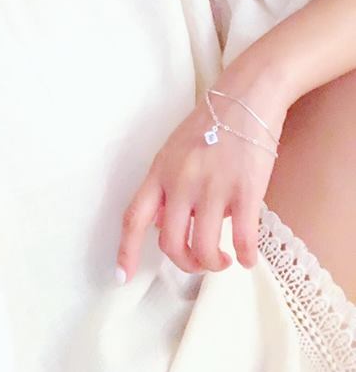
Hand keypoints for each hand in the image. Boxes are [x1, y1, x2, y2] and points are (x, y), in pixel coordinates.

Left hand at [116, 64, 288, 281]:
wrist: (248, 94)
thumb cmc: (213, 120)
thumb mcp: (175, 149)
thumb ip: (166, 185)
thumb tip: (162, 223)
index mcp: (160, 171)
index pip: (134, 218)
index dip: (126, 251)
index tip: (122, 277)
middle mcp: (181, 181)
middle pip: (171, 243)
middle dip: (185, 263)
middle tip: (199, 263)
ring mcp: (213, 186)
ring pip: (205, 247)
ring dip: (214, 263)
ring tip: (225, 260)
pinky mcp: (246, 189)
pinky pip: (243, 237)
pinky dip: (247, 256)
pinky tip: (250, 258)